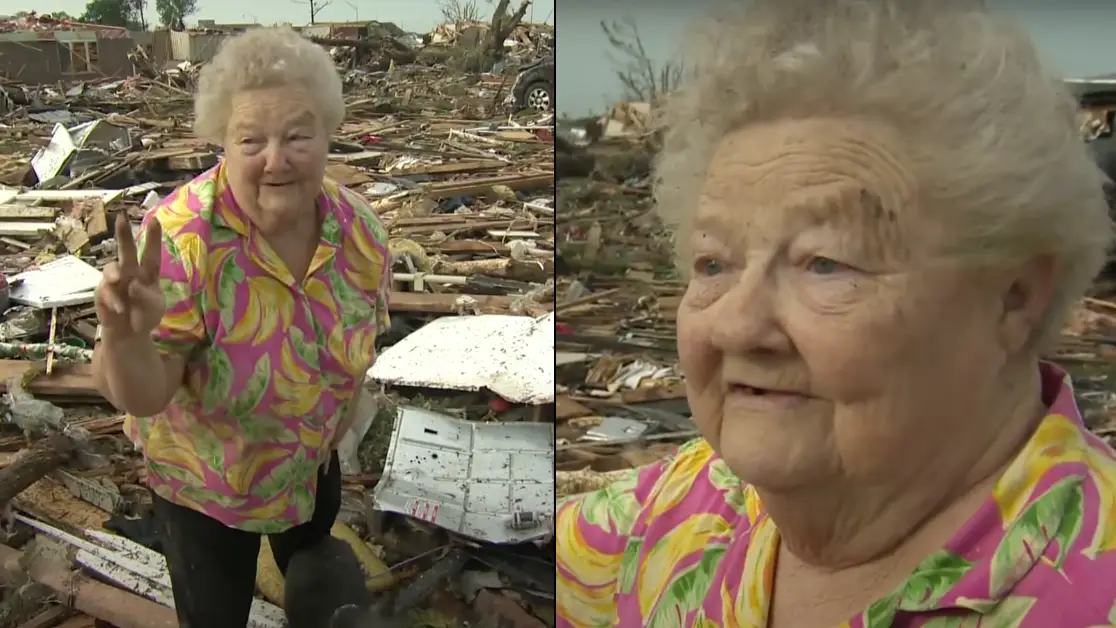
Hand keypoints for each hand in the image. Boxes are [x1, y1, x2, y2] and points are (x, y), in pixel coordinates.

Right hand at [95, 214, 164, 337]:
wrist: (130, 334)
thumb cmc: (146, 315)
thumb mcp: (155, 307)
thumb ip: (146, 296)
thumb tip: (133, 284)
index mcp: (147, 273)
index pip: (151, 254)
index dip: (153, 238)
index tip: (155, 219)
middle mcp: (130, 273)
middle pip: (126, 251)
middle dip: (123, 234)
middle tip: (121, 218)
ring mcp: (114, 283)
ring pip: (111, 269)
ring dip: (114, 273)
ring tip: (119, 279)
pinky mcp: (102, 294)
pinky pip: (105, 292)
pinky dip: (113, 300)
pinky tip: (120, 309)